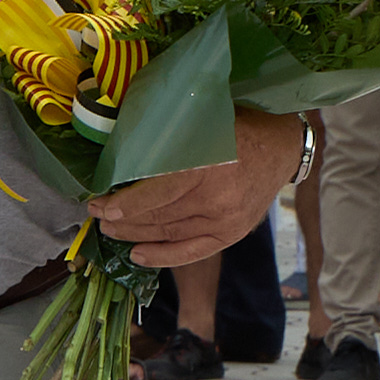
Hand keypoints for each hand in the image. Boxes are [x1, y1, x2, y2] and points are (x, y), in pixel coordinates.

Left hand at [97, 107, 305, 269]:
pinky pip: (191, 252)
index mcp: (207, 166)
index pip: (158, 193)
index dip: (126, 204)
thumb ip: (170, 139)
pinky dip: (162, 256)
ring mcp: (226, 221)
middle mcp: (217, 199)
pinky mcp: (231, 234)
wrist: (281, 149)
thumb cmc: (237, 128)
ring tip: (111, 231)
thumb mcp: (203, 123)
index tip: (101, 204)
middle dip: (122, 219)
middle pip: (159, 216)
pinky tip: (137, 255)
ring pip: (169, 233)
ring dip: (135, 235)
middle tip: (97, 215)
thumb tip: (124, 149)